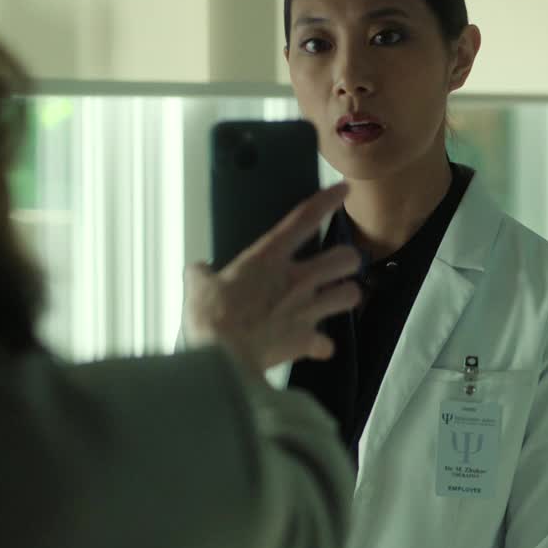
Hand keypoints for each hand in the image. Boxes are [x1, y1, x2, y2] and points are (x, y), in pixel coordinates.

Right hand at [184, 182, 363, 375]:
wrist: (225, 358)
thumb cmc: (212, 318)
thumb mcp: (197, 286)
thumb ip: (201, 274)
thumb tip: (197, 271)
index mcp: (269, 258)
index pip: (304, 219)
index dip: (326, 201)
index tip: (342, 189)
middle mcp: (296, 280)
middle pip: (345, 258)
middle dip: (347, 259)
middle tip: (339, 263)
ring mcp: (305, 310)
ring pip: (350, 294)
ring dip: (345, 295)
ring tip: (337, 297)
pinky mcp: (305, 340)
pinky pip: (325, 343)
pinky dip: (321, 345)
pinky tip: (316, 346)